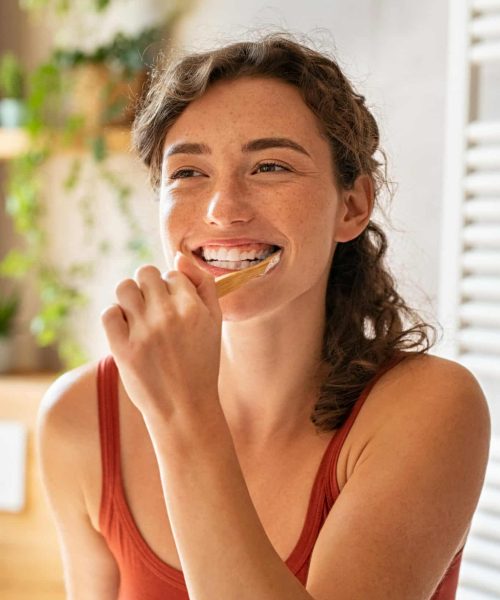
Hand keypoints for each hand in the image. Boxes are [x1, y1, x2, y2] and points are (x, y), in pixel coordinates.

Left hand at [100, 252, 222, 419]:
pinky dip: (115, 317)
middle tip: (154, 309)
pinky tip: (127, 330)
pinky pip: (108, 313)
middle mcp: (168, 315)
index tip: (174, 309)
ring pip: (124, 288)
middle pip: (146, 273)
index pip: (173, 273)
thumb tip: (179, 256)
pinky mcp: (122, 349)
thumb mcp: (215, 322)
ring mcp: (143, 332)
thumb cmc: (201, 363)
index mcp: (193, 307)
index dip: (172, 288)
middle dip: (149, 286)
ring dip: (130, 297)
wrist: (185, 408)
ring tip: (138, 316)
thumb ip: (204, 285)